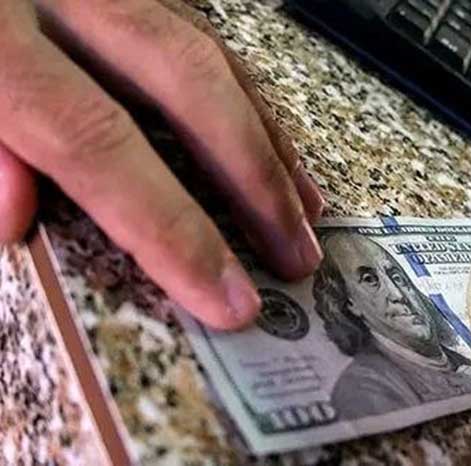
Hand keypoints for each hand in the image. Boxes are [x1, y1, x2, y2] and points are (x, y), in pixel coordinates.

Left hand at [0, 1, 324, 329]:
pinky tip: (264, 132)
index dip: (170, 227)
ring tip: (305, 206)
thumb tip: (12, 217)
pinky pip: (195, 28)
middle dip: (255, 178)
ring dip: (265, 136)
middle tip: (298, 253)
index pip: (96, 141)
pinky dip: (240, 90)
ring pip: (206, 50)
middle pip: (186, 83)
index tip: (227, 294)